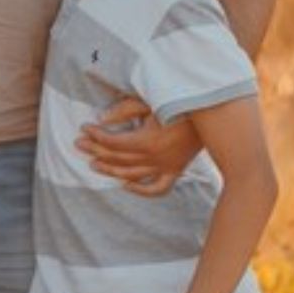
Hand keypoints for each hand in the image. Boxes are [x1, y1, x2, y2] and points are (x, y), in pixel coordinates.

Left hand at [78, 97, 199, 196]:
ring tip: (93, 164)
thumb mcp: (151, 101)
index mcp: (147, 141)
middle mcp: (155, 158)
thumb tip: (102, 119)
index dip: (95, 136)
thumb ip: (125, 109)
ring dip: (110, 170)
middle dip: (95, 150)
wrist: (214, 118)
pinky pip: (156, 189)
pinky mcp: (175, 171)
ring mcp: (165, 167)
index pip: (113, 142)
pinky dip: (140, 190)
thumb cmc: (180, 104)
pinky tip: (125, 184)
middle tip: (79, 144)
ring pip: (131, 175)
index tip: (84, 128)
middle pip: (117, 158)